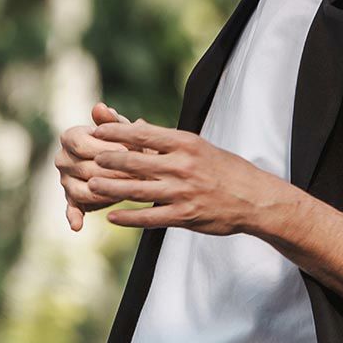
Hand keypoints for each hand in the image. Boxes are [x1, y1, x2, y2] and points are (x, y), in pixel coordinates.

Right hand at [54, 100, 130, 231]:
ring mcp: (65, 180)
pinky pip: (71, 209)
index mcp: (70, 137)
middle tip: (137, 176)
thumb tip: (100, 108)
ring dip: (104, 193)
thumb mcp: (122, 130)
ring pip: (80, 189)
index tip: (131, 153)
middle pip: (84, 168)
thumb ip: (112, 121)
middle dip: (112, 172)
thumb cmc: (125, 143)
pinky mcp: (72, 200)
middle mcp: (62, 158)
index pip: (82, 143)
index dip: (107, 148)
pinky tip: (78, 226)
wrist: (127, 163)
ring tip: (126, 194)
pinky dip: (73, 217)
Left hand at [83, 117, 286, 236]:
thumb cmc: (226, 170)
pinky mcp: (185, 216)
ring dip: (111, 188)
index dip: (116, 132)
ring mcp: (182, 192)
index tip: (96, 131)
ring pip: (138, 189)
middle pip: (135, 161)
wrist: (254, 199)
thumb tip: (140, 125)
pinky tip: (112, 216)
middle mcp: (182, 166)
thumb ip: (168, 141)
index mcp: (185, 144)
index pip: (143, 133)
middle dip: (108, 159)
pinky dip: (128, 217)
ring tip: (91, 185)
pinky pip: (150, 217)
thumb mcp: (199, 147)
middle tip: (87, 158)